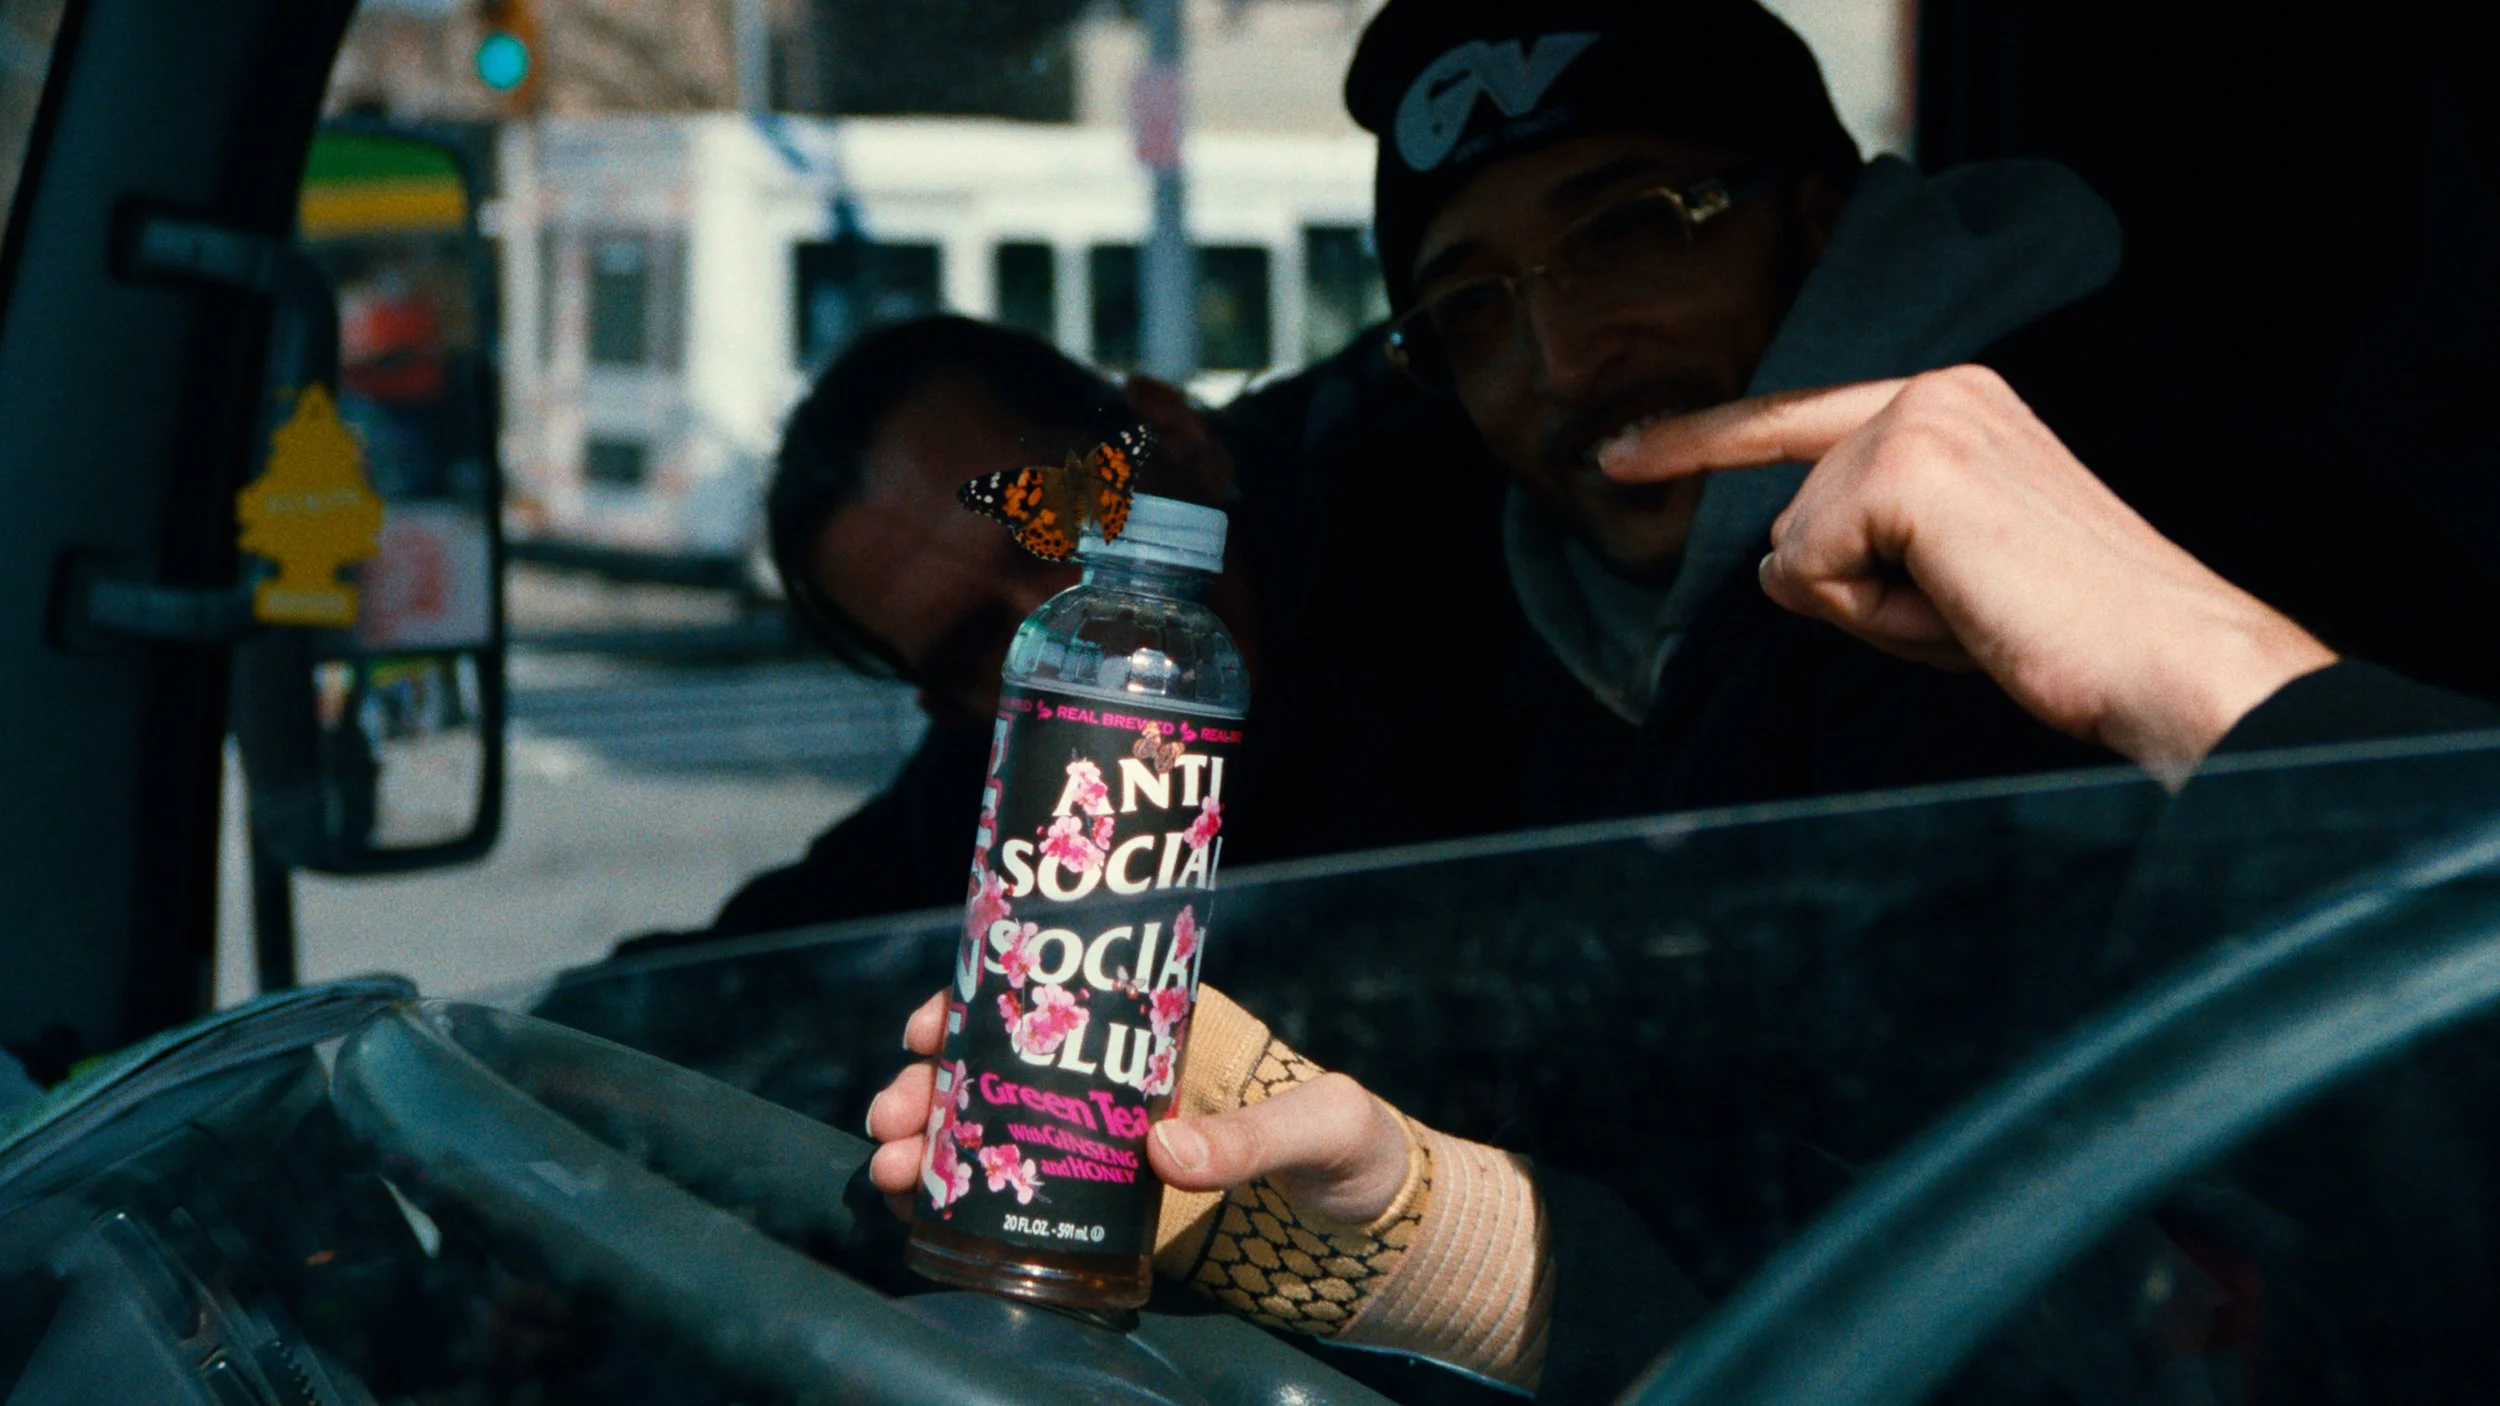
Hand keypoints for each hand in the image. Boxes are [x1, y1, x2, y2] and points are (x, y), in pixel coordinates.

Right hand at [864, 992, 1412, 1228]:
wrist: (1378, 1238)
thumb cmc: (1361, 1156)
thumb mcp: (1324, 1128)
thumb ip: (1255, 1138)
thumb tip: (1164, 1154)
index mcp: (1166, 1029)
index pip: (1060, 994)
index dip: (982, 1002)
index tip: (928, 1027)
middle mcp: (1120, 1079)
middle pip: (1005, 1063)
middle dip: (934, 1085)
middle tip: (893, 1117)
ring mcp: (1105, 1144)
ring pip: (996, 1127)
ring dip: (934, 1142)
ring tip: (892, 1172)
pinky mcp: (1103, 1211)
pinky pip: (1017, 1196)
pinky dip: (959, 1199)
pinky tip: (919, 1210)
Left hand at [1597, 367, 2336, 785]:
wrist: (2167, 659)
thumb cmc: (2063, 634)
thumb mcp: (1945, 574)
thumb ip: (1860, 545)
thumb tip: (1770, 562)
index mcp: (1957, 402)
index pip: (1795, 420)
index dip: (1697, 442)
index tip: (1613, 455)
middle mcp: (1938, 388)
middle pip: (1793, 519)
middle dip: (1854, 597)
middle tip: (1971, 612)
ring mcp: (1922, 420)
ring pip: (1796, 551)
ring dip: (1868, 613)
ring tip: (1976, 611)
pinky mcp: (1907, 471)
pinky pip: (1808, 572)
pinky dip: (1871, 617)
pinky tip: (1962, 610)